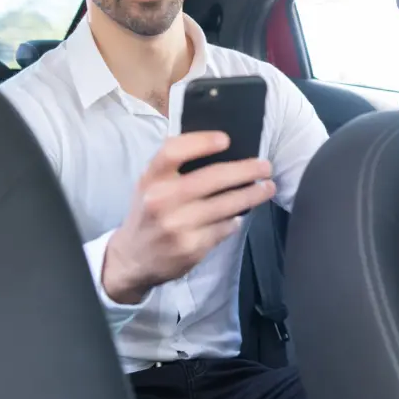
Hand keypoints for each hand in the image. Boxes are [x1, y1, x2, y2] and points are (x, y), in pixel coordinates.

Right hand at [102, 131, 275, 303]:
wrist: (132, 259)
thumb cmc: (148, 213)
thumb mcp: (150, 185)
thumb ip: (175, 169)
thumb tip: (223, 151)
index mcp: (150, 179)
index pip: (173, 152)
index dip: (201, 142)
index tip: (226, 139)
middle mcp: (161, 201)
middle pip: (212, 178)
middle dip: (246, 171)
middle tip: (266, 167)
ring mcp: (177, 227)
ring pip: (226, 205)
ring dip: (252, 195)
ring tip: (267, 188)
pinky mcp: (191, 248)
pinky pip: (225, 228)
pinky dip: (235, 220)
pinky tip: (239, 215)